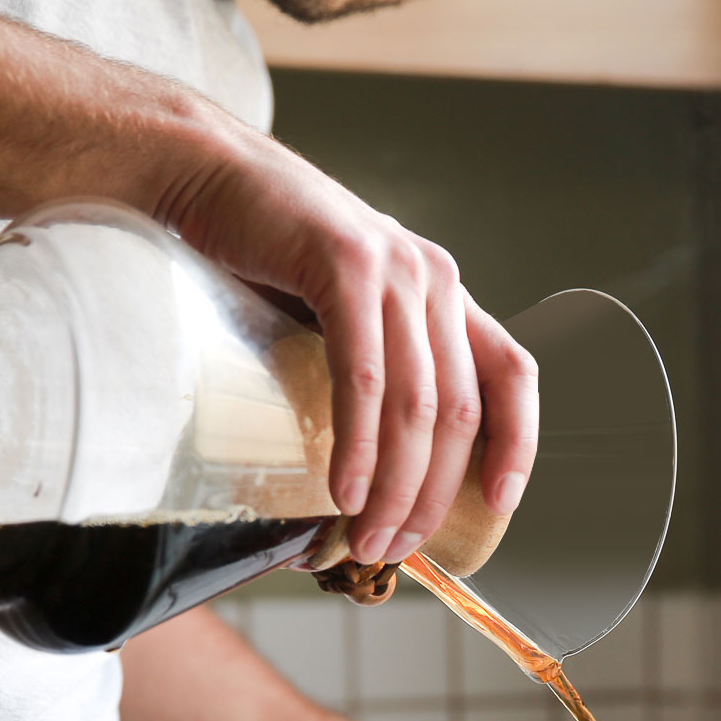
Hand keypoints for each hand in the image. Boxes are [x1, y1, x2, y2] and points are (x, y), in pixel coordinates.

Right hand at [164, 135, 537, 564]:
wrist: (201, 173)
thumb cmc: (259, 253)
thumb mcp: (337, 309)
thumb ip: (370, 364)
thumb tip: (368, 467)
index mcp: (442, 293)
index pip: (511, 373)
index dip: (519, 444)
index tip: (499, 505)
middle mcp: (434, 279)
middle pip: (461, 412)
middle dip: (433, 494)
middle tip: (395, 547)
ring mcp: (394, 269)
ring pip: (417, 406)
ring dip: (396, 485)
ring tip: (369, 537)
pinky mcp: (345, 266)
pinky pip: (366, 378)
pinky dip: (358, 444)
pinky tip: (344, 489)